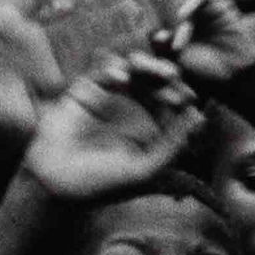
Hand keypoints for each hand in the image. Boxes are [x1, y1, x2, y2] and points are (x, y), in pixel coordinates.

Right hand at [23, 52, 199, 203]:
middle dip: (166, 75)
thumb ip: (172, 145)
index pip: (171, 102)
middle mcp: (131, 109)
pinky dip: (113, 71)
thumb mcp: (145, 169)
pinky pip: (101, 73)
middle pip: (154, 81)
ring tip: (154, 72)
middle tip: (174, 76)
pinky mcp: (84, 92)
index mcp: (149, 126)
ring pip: (132, 70)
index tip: (189, 98)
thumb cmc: (102, 185)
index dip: (181, 96)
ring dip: (146, 66)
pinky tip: (122, 80)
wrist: (56, 188)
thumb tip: (199, 116)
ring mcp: (108, 98)